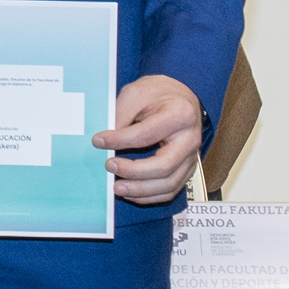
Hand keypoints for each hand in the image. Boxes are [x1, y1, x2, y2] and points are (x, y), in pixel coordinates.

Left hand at [94, 74, 201, 204]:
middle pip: (163, 166)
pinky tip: (131, 192)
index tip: (98, 141)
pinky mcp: (187, 168)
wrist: (180, 96)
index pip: (146, 135)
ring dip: (140, 190)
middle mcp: (190, 140)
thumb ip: (121, 114)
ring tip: (117, 187)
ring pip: (169, 184)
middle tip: (109, 166)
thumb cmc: (157, 94)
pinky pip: (172, 189)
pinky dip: (150, 196)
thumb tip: (104, 140)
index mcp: (180, 115)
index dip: (119, 140)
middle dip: (133, 171)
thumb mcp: (136, 93)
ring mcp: (191, 157)